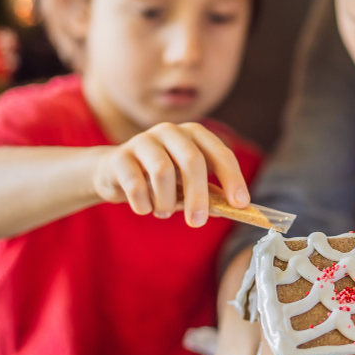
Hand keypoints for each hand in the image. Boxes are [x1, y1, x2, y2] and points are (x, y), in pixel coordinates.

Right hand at [92, 122, 248, 226]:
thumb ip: (209, 194)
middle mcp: (171, 131)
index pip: (220, 153)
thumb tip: (233, 208)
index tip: (240, 204)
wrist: (114, 172)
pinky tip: (144, 208)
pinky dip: (144, 203)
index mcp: (194, 135)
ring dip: (166, 201)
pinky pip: (136, 183)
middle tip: (197, 222)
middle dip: (198, 195)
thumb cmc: (159, 179)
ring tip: (163, 212)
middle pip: (192, 160)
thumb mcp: (187, 184)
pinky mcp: (120, 156)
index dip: (233, 178)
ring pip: (162, 171)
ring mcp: (143, 140)